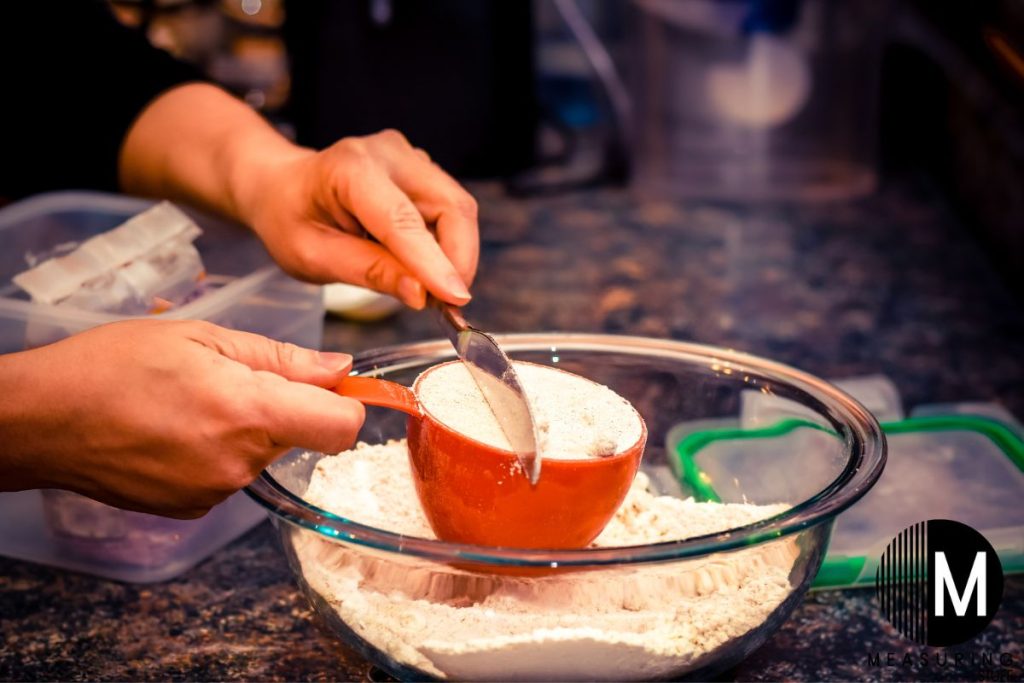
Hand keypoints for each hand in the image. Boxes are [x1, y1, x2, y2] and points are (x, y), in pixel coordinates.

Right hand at [0, 320, 362, 517]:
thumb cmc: (113, 366)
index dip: (349, 403)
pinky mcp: (194, 509)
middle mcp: (240, 462)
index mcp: (248, 412)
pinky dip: (221, 451)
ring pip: (267, 453)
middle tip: (234, 378)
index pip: (342, 427)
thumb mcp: (202, 338)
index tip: (334, 386)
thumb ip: (281, 357)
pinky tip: (179, 430)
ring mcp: (216, 491)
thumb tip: (341, 368)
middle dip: (287, 407)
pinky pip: (234, 473)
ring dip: (249, 428)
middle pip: (304, 436)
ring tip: (194, 402)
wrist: (41, 420)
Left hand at [121, 86, 478, 308]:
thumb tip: (422, 294)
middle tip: (446, 305)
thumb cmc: (288, 217)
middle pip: (451, 206)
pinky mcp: (423, 172)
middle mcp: (389, 154)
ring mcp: (411, 159)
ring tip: (430, 291)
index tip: (454, 298)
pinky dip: (447, 247)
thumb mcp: (312, 256)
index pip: (403, 219)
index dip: (433, 262)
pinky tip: (424, 268)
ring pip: (458, 210)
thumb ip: (368, 272)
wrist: (281, 186)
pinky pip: (450, 212)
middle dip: (458, 260)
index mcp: (350, 168)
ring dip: (455, 256)